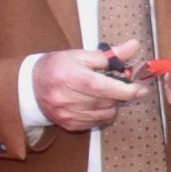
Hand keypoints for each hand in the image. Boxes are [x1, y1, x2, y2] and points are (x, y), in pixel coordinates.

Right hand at [33, 43, 147, 132]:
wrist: (30, 86)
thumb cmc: (57, 66)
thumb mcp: (80, 55)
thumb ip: (109, 55)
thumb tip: (133, 47)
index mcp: (72, 77)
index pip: (105, 87)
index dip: (127, 90)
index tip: (140, 88)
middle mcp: (69, 98)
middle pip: (108, 101)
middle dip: (120, 93)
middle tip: (119, 84)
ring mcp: (68, 114)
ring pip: (105, 114)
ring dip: (111, 104)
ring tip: (104, 92)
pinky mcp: (69, 125)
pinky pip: (96, 122)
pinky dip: (102, 113)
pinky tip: (95, 103)